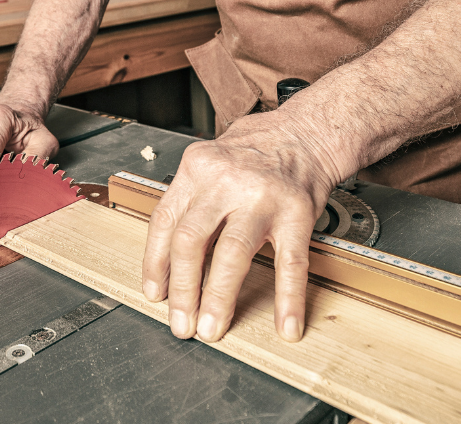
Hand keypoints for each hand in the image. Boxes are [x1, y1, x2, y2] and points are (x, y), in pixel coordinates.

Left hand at [142, 112, 345, 343]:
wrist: (306, 132)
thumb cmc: (256, 150)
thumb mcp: (211, 160)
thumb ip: (190, 200)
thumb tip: (168, 259)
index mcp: (197, 168)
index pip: (165, 221)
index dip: (155, 263)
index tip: (155, 293)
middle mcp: (226, 181)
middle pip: (191, 240)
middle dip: (182, 289)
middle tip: (182, 324)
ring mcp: (262, 198)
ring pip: (232, 254)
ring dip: (218, 298)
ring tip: (212, 328)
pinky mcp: (297, 213)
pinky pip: (290, 263)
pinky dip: (288, 299)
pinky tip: (286, 324)